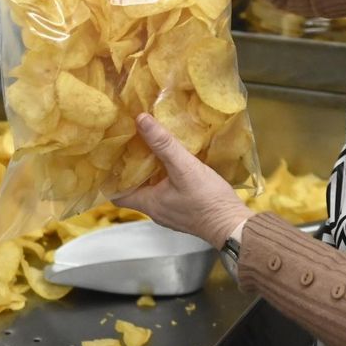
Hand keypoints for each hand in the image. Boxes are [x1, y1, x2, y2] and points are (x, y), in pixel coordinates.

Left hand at [114, 114, 251, 248]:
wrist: (234, 226)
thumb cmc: (207, 201)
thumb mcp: (184, 167)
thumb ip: (163, 144)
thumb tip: (141, 120)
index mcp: (149, 203)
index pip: (117, 193)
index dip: (111, 176)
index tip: (111, 156)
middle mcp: (156, 210)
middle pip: (135, 188)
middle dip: (132, 168)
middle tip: (132, 145)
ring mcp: (171, 212)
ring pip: (152, 190)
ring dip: (151, 172)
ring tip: (152, 148)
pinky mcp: (185, 210)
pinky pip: (168, 192)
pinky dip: (166, 177)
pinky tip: (175, 163)